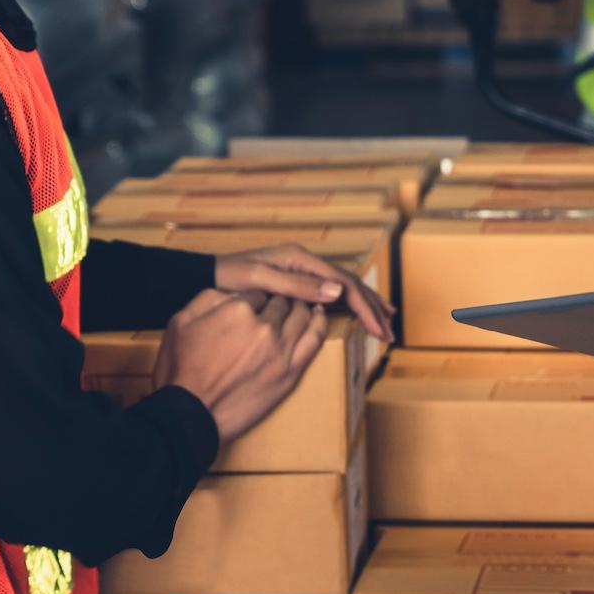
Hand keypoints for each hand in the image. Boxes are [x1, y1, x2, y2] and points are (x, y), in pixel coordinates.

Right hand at [153, 290, 328, 442]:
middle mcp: (264, 325)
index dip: (254, 298)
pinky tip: (319, 314)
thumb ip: (209, 298)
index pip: (256, 292)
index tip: (253, 305)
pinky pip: (315, 339)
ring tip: (300, 305)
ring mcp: (281, 350)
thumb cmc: (181, 370)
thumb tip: (233, 292)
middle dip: (277, 301)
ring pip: (301, 316)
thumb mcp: (180, 321)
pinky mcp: (291, 372)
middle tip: (275, 305)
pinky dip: (320, 322)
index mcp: (237, 309)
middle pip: (280, 302)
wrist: (189, 413)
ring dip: (300, 307)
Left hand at [216, 244, 393, 342]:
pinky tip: (358, 315)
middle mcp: (305, 264)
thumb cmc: (228, 279)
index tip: (379, 328)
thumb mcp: (261, 281)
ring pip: (344, 289)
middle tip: (389, 334)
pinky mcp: (296, 284)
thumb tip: (337, 290)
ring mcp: (302, 273)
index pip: (344, 283)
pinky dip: (349, 306)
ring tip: (386, 323)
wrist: (204, 278)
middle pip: (349, 284)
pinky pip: (331, 294)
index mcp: (301, 260)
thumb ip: (298, 286)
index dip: (365, 307)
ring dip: (366, 306)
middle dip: (372, 309)